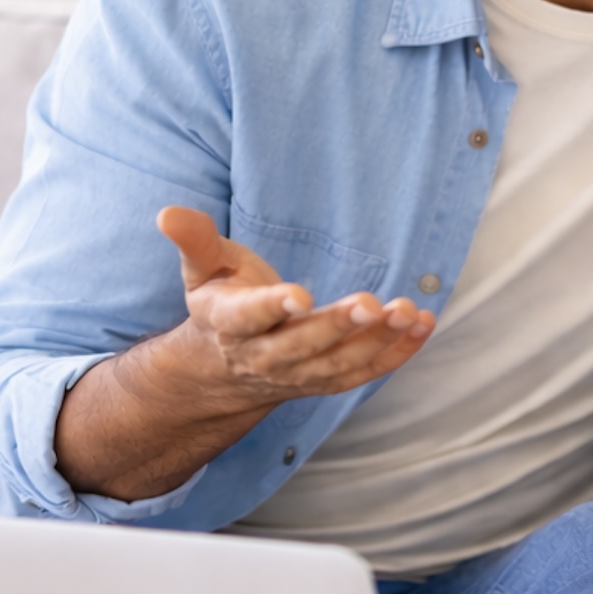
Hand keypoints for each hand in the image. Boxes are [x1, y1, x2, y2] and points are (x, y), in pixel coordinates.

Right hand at [158, 206, 433, 411]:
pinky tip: (423, 325)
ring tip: (408, 310)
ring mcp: (299, 374)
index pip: (250, 318)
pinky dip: (397, 353)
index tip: (299, 295)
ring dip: (377, 340)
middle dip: (336, 326)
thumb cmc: (222, 300)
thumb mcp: (202, 269)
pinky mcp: (328, 380)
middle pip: (302, 346)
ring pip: (338, 363)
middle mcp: (264, 356)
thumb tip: (168, 213)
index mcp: (230, 324)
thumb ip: (194, 241)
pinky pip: (365, 372)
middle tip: (371, 304)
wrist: (226, 367)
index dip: (273, 307)